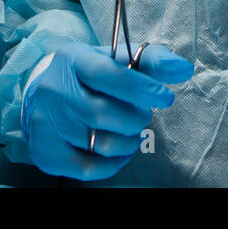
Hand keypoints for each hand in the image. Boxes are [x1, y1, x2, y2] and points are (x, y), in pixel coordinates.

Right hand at [21, 42, 192, 181]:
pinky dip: (113, 164)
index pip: (108, 75)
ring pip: (100, 143)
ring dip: (127, 141)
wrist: (44, 95)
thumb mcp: (117, 59)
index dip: (140, 88)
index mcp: (74, 60)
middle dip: (135, 118)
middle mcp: (55, 90)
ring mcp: (46, 123)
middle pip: (104, 113)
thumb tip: (183, 69)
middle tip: (141, 115)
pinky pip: (88, 169)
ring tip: (131, 132)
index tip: (165, 97)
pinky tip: (120, 151)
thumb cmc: (91, 76)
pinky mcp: (46, 152)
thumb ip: (151, 60)